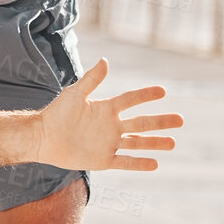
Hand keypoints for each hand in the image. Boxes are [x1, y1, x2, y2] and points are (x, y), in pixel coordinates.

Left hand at [36, 59, 181, 170]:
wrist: (42, 137)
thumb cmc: (57, 113)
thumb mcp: (75, 94)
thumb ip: (91, 79)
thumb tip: (106, 60)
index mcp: (105, 108)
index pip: (130, 100)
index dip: (146, 95)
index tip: (163, 91)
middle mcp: (110, 126)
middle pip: (141, 123)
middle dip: (160, 122)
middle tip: (181, 120)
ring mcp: (108, 143)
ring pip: (137, 143)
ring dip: (155, 143)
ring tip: (173, 142)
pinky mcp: (103, 160)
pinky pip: (125, 162)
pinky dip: (139, 163)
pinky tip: (155, 163)